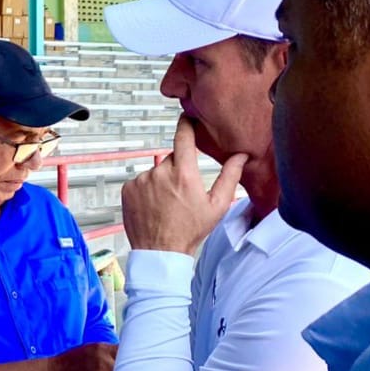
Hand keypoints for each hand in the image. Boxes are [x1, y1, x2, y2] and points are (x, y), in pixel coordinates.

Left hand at [120, 114, 247, 255]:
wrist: (160, 253)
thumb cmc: (189, 231)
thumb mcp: (216, 206)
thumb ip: (230, 177)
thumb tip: (241, 155)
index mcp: (184, 174)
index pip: (184, 136)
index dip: (186, 124)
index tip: (187, 117)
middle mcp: (160, 173)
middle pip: (172, 158)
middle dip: (178, 169)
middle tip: (182, 192)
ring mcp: (142, 181)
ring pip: (155, 171)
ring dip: (161, 181)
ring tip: (166, 203)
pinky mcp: (128, 190)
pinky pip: (140, 182)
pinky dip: (146, 189)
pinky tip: (153, 205)